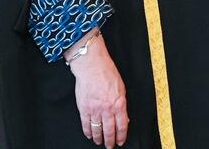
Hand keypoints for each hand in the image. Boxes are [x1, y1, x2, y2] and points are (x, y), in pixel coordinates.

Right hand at [67, 31, 128, 146]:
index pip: (122, 125)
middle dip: (110, 141)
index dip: (121, 136)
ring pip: (97, 129)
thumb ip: (122, 104)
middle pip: (109, 130)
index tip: (120, 141)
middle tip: (110, 146)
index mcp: (119, 104)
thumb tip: (124, 117)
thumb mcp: (121, 88)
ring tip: (100, 142)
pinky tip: (90, 135)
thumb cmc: (107, 73)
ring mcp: (95, 110)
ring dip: (99, 138)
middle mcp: (107, 109)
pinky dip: (88, 132)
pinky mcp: (84, 109)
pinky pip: (86, 124)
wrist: (92, 67)